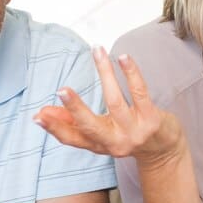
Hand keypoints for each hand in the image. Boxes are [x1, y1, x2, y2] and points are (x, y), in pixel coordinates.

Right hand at [34, 46, 183, 165]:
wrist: (164, 150)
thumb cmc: (126, 135)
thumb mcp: (99, 134)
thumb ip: (73, 122)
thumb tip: (41, 113)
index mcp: (98, 145)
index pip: (72, 139)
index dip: (55, 128)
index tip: (38, 116)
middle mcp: (115, 142)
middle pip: (91, 126)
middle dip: (76, 108)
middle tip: (61, 90)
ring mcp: (134, 132)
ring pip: (115, 101)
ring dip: (104, 73)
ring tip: (97, 51)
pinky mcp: (152, 120)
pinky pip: (139, 92)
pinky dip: (131, 73)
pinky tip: (123, 57)